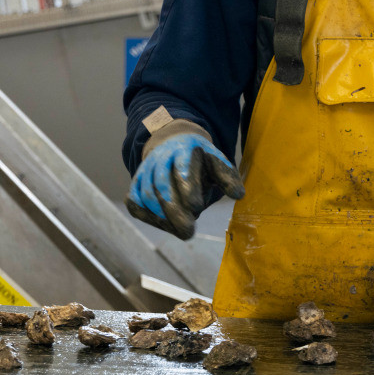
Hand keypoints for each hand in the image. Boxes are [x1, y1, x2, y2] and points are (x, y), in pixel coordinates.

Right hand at [125, 133, 243, 239]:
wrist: (173, 143)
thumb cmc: (199, 160)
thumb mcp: (216, 161)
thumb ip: (227, 177)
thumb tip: (239, 195)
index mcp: (184, 149)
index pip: (183, 167)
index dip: (188, 188)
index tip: (197, 207)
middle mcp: (161, 158)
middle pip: (162, 184)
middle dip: (174, 210)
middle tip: (189, 231)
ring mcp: (145, 170)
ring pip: (146, 195)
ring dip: (162, 217)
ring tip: (182, 231)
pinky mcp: (136, 183)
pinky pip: (134, 202)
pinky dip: (147, 216)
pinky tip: (164, 225)